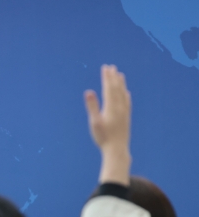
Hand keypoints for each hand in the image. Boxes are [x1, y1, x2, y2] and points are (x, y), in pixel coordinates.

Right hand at [84, 65, 131, 184]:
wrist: (117, 149)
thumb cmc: (103, 137)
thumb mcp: (94, 122)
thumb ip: (92, 106)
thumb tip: (88, 92)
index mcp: (111, 107)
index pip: (109, 88)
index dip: (107, 78)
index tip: (105, 68)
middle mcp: (119, 107)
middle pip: (117, 89)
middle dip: (113, 78)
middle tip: (111, 67)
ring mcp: (124, 112)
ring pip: (123, 94)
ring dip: (121, 84)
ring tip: (120, 75)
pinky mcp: (126, 118)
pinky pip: (127, 102)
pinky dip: (126, 95)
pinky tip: (126, 93)